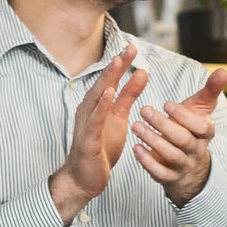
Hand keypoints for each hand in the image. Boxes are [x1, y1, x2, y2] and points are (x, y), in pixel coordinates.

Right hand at [51, 50, 150, 222]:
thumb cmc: (101, 147)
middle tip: (129, 48)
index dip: (121, 63)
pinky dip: (101, 106)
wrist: (85, 178)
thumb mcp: (119, 117)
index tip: (134, 47)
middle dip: (116, 65)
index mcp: (97, 104)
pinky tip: (109, 94)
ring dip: (108, 79)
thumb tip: (142, 73)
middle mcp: (89, 110)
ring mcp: (86, 123)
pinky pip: (94, 120)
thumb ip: (128, 96)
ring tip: (117, 63)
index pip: (110, 79)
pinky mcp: (87, 139)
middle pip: (103, 83)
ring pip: (97, 97)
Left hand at [131, 68, 226, 206]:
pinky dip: (148, 162)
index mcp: (205, 133)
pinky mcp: (170, 178)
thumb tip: (224, 70)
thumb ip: (210, 91)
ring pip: (171, 155)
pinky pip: (161, 173)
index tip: (166, 103)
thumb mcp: (200, 111)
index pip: (201, 127)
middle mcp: (196, 150)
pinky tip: (136, 148)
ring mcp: (184, 166)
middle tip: (144, 110)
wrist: (190, 167)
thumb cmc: (191, 130)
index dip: (184, 116)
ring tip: (136, 126)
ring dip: (153, 141)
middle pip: (183, 139)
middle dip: (163, 125)